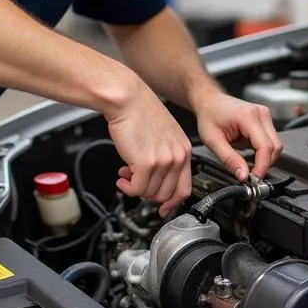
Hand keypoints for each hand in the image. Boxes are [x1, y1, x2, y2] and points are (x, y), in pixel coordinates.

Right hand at [106, 78, 192, 216]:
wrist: (127, 99)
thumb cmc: (140, 112)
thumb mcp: (163, 135)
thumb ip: (164, 158)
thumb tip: (155, 181)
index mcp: (184, 149)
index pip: (185, 187)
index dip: (172, 202)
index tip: (163, 208)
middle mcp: (178, 156)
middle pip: (166, 194)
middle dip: (148, 194)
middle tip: (136, 184)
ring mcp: (164, 161)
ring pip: (150, 193)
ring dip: (135, 189)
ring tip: (126, 175)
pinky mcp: (146, 163)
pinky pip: (137, 189)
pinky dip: (127, 188)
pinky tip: (122, 178)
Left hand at [193, 90, 283, 179]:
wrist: (210, 101)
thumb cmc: (209, 116)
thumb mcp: (213, 141)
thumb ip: (229, 159)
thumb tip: (243, 175)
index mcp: (247, 116)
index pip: (265, 146)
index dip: (262, 166)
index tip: (254, 178)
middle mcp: (260, 113)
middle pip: (274, 146)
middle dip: (265, 164)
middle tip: (251, 175)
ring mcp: (264, 115)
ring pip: (276, 145)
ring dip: (266, 159)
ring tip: (250, 165)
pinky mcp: (265, 120)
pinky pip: (271, 141)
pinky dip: (264, 152)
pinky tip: (252, 156)